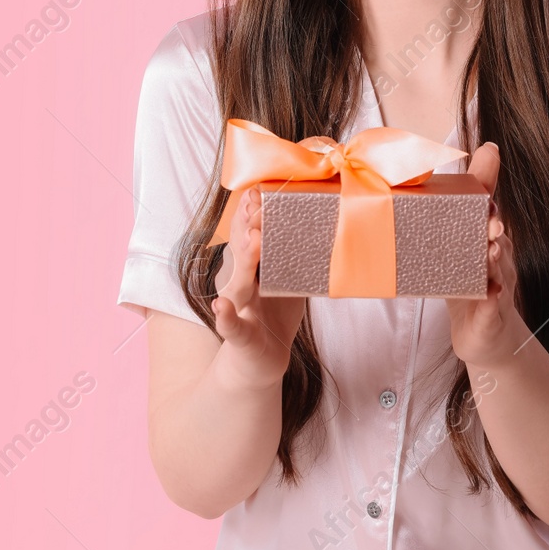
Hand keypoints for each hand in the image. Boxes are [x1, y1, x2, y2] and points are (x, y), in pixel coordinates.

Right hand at [212, 187, 307, 389]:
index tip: (260, 188)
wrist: (260, 361)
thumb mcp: (289, 280)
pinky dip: (225, 316)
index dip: (253, 212)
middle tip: (257, 202)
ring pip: (238, 282)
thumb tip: (327, 221)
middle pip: (242, 250)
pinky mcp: (239, 336)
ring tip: (251, 241)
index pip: (249, 233)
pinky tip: (221, 306)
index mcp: (253, 268)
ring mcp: (239, 309)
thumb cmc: (275, 314)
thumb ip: (299, 254)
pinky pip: (231, 326)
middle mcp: (241, 283)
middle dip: (248, 225)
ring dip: (244, 260)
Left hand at [446, 143, 531, 370]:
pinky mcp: (492, 315)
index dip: (489, 191)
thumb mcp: (453, 251)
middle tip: (490, 218)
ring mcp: (499, 286)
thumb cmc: (466, 286)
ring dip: (497, 259)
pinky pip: (495, 305)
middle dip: (494, 226)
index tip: (488, 167)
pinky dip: (493, 300)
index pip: (488, 211)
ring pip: (501, 269)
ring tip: (492, 251)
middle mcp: (498, 258)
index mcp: (486, 240)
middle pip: (498, 237)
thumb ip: (437, 222)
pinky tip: (490, 293)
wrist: (484, 335)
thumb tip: (409, 184)